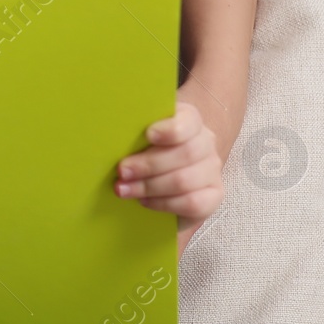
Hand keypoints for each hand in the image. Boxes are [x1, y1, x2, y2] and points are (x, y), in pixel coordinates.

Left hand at [114, 100, 223, 252]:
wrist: (162, 180)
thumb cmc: (144, 151)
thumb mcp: (137, 137)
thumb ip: (132, 133)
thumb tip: (109, 137)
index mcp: (188, 120)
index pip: (189, 120)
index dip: (171, 129)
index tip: (148, 135)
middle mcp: (205, 142)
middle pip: (185, 153)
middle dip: (148, 164)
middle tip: (121, 172)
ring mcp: (212, 169)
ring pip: (184, 180)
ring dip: (149, 186)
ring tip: (124, 189)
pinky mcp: (214, 195)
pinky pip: (193, 203)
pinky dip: (163, 203)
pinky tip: (144, 201)